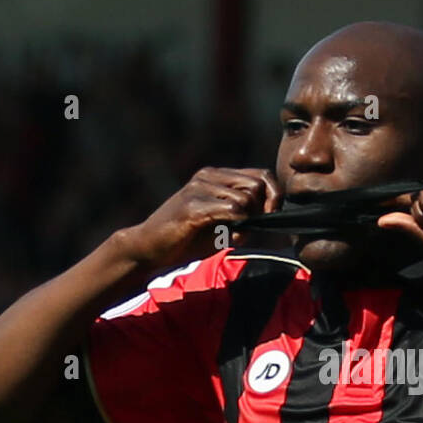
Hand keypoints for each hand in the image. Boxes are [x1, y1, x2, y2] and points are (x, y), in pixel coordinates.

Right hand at [123, 167, 281, 266]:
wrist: (149, 248)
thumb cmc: (187, 238)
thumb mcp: (221, 223)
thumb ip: (242, 214)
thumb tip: (270, 214)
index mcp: (216, 177)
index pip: (261, 174)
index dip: (273, 196)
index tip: (268, 218)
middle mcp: (208, 176)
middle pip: (257, 184)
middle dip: (261, 211)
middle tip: (247, 231)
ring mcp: (198, 188)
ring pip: (245, 198)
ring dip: (247, 223)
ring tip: (234, 237)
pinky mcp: (192, 205)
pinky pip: (231, 209)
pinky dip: (237, 226)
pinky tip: (228, 238)